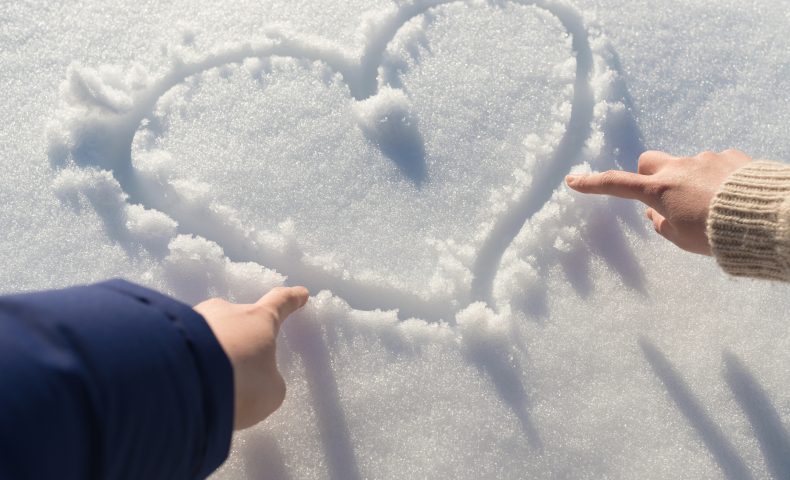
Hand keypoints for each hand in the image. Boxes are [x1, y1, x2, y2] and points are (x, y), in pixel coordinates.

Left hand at [194, 286, 308, 429]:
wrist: (184, 383)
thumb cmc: (241, 381)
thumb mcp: (270, 391)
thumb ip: (266, 382)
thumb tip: (249, 379)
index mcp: (259, 319)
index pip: (280, 303)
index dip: (291, 299)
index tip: (301, 293)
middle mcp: (227, 311)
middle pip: (238, 319)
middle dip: (239, 337)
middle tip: (237, 364)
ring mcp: (194, 318)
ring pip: (208, 333)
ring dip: (211, 352)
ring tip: (207, 382)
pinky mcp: (165, 332)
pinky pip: (184, 347)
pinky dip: (188, 362)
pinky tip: (186, 383)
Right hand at [565, 149, 752, 254]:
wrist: (764, 217)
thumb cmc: (716, 234)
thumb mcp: (681, 238)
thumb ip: (661, 224)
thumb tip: (654, 213)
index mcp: (660, 190)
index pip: (617, 184)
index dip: (592, 183)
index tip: (572, 180)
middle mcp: (678, 168)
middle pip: (649, 162)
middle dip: (649, 175)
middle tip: (662, 195)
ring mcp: (705, 159)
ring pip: (686, 166)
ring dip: (690, 182)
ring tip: (712, 205)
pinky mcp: (730, 157)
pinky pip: (715, 165)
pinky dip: (716, 178)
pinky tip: (731, 195)